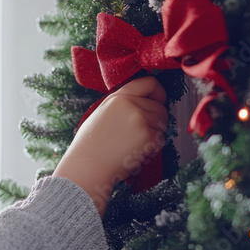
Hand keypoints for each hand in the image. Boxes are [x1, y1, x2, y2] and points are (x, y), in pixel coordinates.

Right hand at [52, 76, 167, 216]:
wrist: (88, 166)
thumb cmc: (91, 144)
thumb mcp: (102, 112)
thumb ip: (123, 103)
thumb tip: (146, 100)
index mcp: (118, 96)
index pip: (150, 83)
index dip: (158, 93)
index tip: (158, 101)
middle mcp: (130, 104)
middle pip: (160, 106)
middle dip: (156, 119)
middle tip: (141, 133)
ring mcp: (140, 119)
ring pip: (162, 123)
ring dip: (155, 133)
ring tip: (135, 143)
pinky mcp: (147, 136)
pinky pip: (161, 138)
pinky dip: (153, 147)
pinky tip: (136, 151)